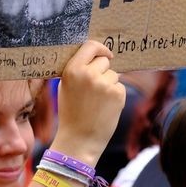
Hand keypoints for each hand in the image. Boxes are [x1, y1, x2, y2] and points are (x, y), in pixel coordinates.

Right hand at [48, 41, 126, 167]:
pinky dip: (115, 96)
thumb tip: (95, 54)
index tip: (106, 54)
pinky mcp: (117, 94)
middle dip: (103, 71)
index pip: (90, 46)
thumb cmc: (71, 113)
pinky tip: (105, 108)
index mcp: (72, 70)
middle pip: (104, 61)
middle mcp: (88, 74)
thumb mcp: (65, 87)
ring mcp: (104, 84)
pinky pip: (120, 87)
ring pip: (114, 75)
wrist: (79, 140)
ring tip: (97, 102)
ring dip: (109, 85)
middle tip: (94, 90)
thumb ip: (78, 69)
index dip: (100, 48)